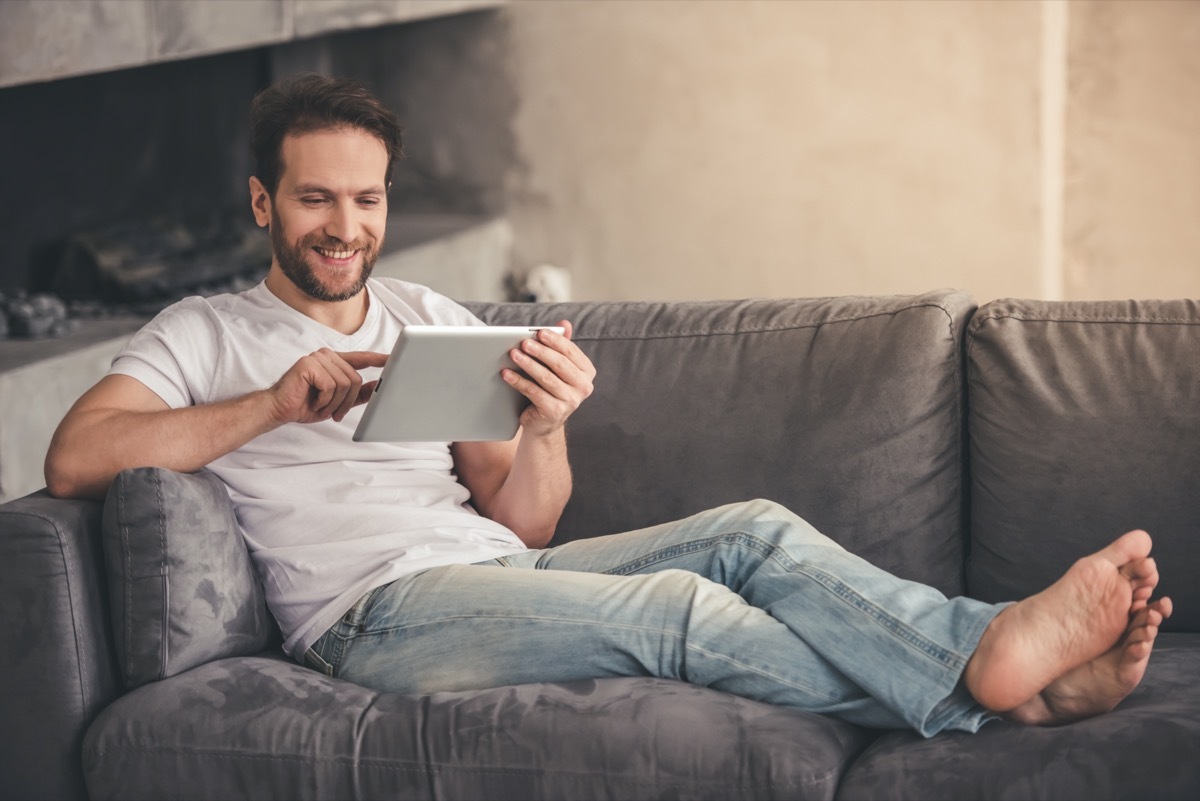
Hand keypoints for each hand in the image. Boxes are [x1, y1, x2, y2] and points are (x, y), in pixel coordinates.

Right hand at [267, 349, 387, 425]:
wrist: (279, 410)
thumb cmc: (306, 404)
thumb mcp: (337, 402)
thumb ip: (357, 393)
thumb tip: (378, 387)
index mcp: (334, 361)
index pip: (361, 358)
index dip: (378, 359)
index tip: (393, 359)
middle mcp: (327, 356)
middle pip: (355, 379)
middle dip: (346, 401)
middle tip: (333, 412)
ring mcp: (318, 358)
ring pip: (345, 383)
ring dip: (334, 403)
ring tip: (321, 406)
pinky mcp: (309, 364)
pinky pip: (331, 386)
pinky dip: (324, 400)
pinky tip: (313, 400)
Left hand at [503, 320, 595, 436]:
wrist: (544, 422)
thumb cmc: (551, 389)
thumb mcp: (558, 367)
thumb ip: (561, 346)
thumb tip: (564, 323)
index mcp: (587, 372)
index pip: (571, 351)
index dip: (555, 340)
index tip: (540, 332)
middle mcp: (584, 387)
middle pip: (560, 364)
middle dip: (540, 351)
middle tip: (524, 343)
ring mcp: (571, 401)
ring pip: (546, 378)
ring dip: (528, 364)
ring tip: (513, 354)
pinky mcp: (555, 412)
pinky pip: (534, 392)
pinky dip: (519, 381)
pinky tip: (507, 373)